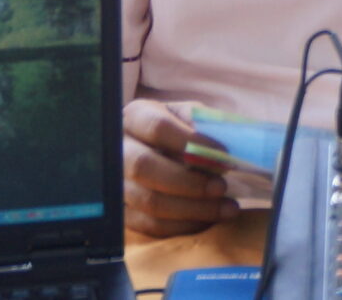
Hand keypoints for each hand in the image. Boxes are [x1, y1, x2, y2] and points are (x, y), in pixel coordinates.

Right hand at [122, 99, 236, 237]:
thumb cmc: (179, 129)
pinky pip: (148, 225)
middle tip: (222, 187)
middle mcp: (116, 149)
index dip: (192, 141)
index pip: (158, 127)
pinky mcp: (119, 212)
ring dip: (192, 208)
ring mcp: (114, 183)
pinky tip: (208, 220)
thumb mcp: (191, 116)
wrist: (154, 148)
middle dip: (188, 181)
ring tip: (226, 208)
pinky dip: (182, 225)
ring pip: (148, 200)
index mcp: (135, 116)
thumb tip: (228, 145)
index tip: (224, 155)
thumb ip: (206, 123)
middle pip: (144, 167)